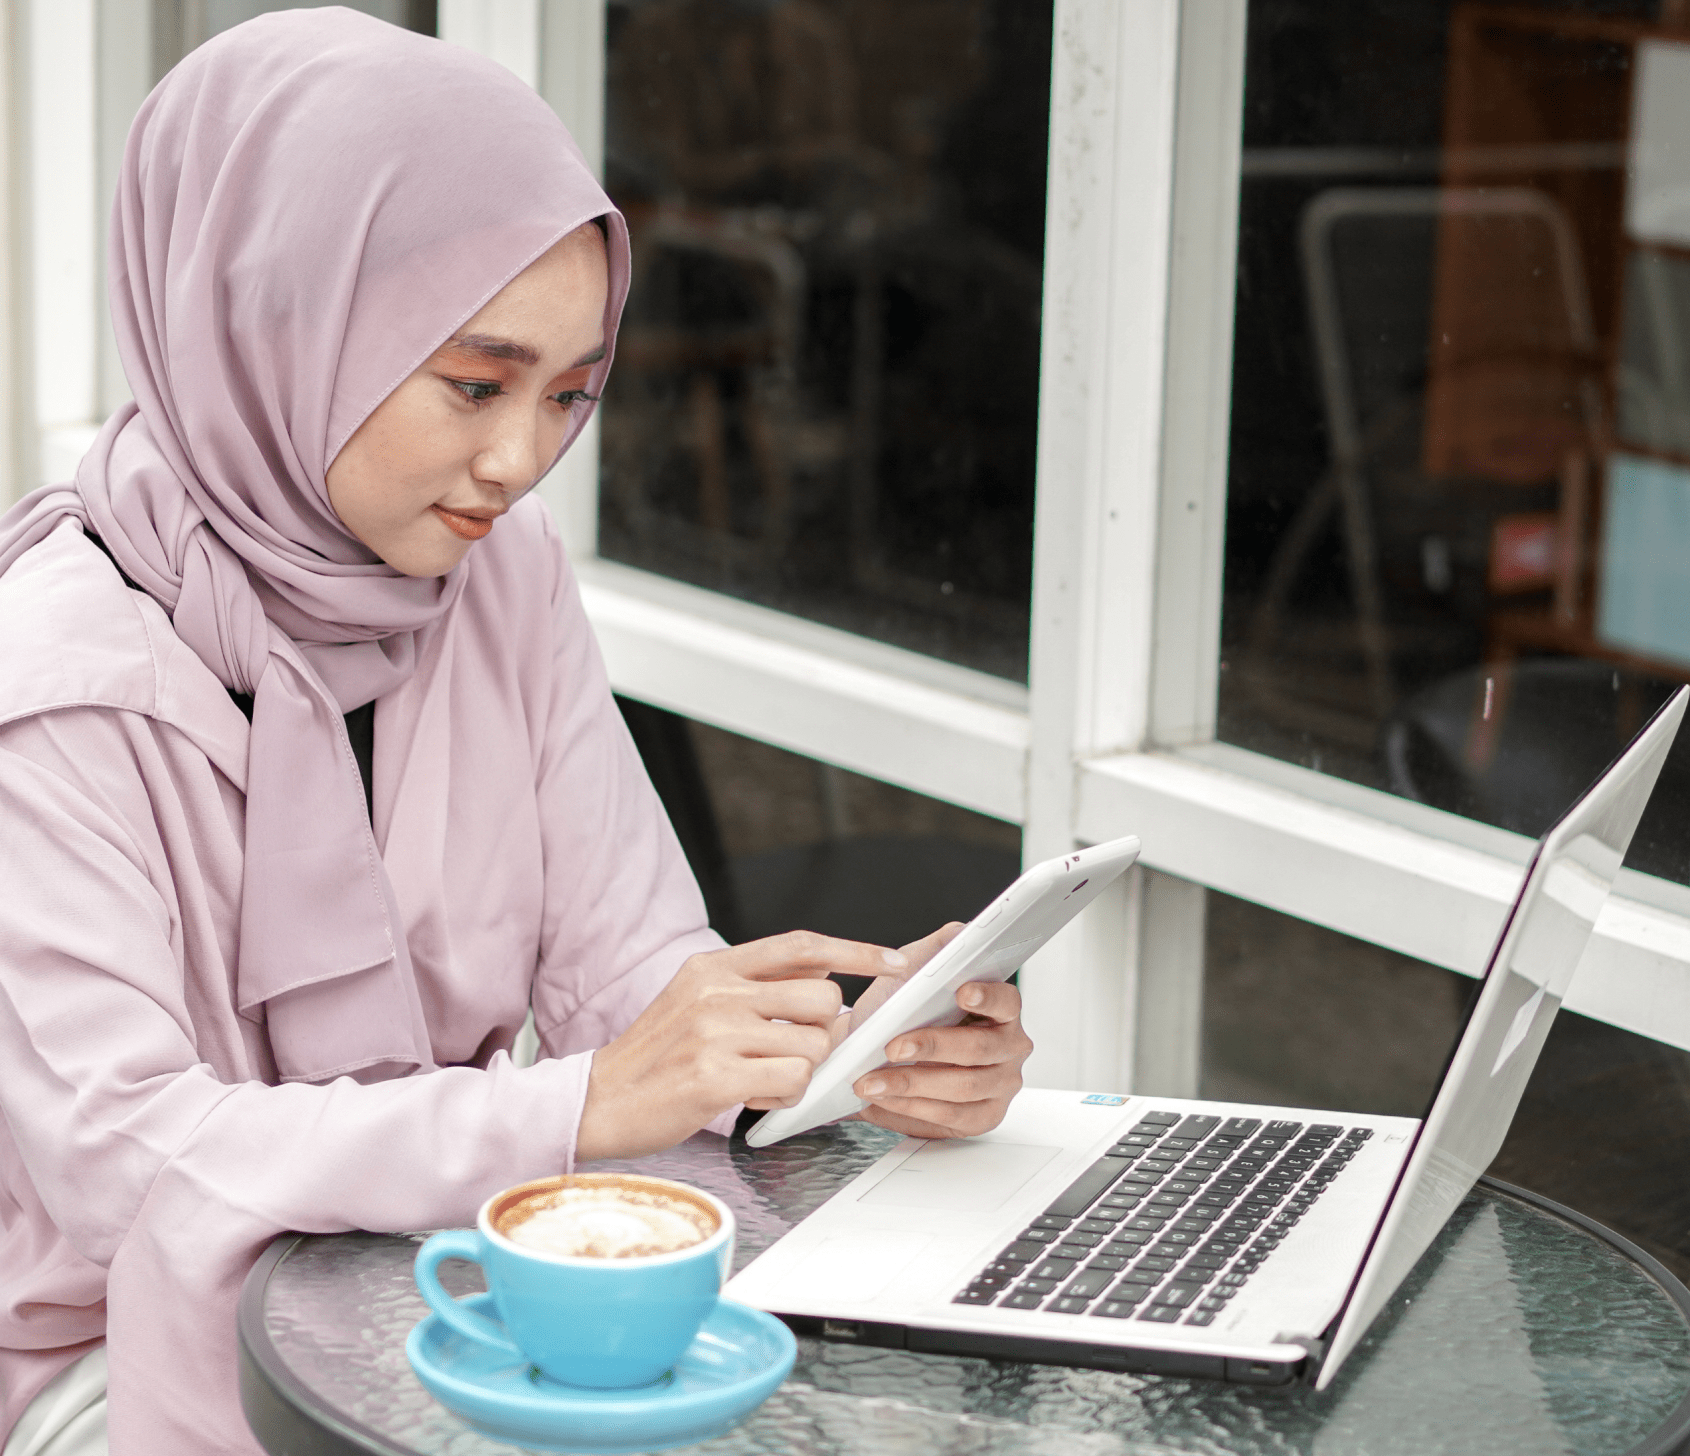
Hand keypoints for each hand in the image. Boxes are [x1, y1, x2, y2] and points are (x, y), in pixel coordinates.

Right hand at [575, 932, 904, 1159]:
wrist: (598, 1100)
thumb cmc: (657, 1057)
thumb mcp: (697, 1000)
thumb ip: (754, 987)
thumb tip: (824, 983)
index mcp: (714, 966)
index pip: (801, 946)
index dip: (854, 951)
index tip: (891, 961)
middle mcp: (717, 991)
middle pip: (821, 998)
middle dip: (823, 1032)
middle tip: (796, 1051)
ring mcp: (715, 1033)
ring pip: (813, 1045)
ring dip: (801, 1070)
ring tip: (763, 1078)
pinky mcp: (714, 1077)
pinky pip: (791, 1081)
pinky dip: (785, 1095)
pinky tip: (754, 1096)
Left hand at [845, 924, 1033, 1139]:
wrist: (870, 1052)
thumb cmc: (897, 1010)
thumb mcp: (913, 969)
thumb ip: (939, 947)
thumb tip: (963, 932)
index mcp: (1001, 1008)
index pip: (1006, 1000)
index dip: (987, 996)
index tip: (962, 992)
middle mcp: (1008, 1046)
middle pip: (979, 1049)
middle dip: (931, 1047)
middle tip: (892, 1046)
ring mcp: (999, 1085)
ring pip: (962, 1087)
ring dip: (912, 1083)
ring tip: (873, 1079)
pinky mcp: (982, 1116)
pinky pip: (951, 1116)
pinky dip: (913, 1107)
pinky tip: (886, 1097)